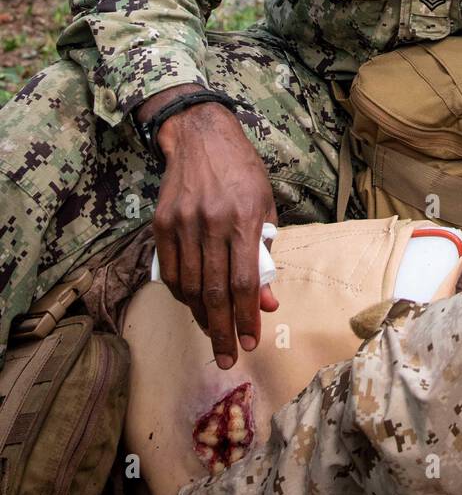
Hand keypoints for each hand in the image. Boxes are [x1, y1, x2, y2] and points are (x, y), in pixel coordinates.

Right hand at [146, 95, 279, 368]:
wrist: (201, 137)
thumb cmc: (242, 172)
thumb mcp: (266, 207)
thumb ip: (266, 256)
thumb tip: (266, 302)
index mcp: (246, 218)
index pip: (244, 281)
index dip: (247, 317)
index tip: (250, 342)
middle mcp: (213, 222)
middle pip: (215, 291)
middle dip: (223, 331)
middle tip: (227, 358)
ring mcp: (184, 222)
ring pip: (189, 286)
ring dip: (201, 317)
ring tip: (213, 333)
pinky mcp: (162, 222)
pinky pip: (169, 270)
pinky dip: (181, 294)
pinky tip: (192, 304)